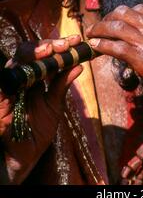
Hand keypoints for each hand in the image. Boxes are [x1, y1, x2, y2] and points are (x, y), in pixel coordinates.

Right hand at [0, 35, 82, 183]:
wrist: (25, 156)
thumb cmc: (38, 129)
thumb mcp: (54, 105)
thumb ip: (62, 85)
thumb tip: (79, 65)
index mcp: (33, 76)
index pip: (42, 53)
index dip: (58, 44)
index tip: (75, 41)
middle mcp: (19, 77)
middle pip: (27, 52)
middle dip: (45, 45)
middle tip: (62, 45)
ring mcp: (8, 87)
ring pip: (15, 62)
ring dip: (32, 54)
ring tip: (48, 51)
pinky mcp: (0, 100)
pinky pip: (4, 84)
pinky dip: (15, 74)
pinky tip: (30, 71)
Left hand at [86, 5, 142, 112]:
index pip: (138, 8)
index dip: (122, 14)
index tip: (115, 20)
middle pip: (122, 13)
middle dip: (107, 18)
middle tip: (99, 26)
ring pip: (115, 27)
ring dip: (99, 29)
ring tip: (91, 34)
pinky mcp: (140, 57)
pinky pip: (114, 46)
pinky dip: (102, 45)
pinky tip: (96, 47)